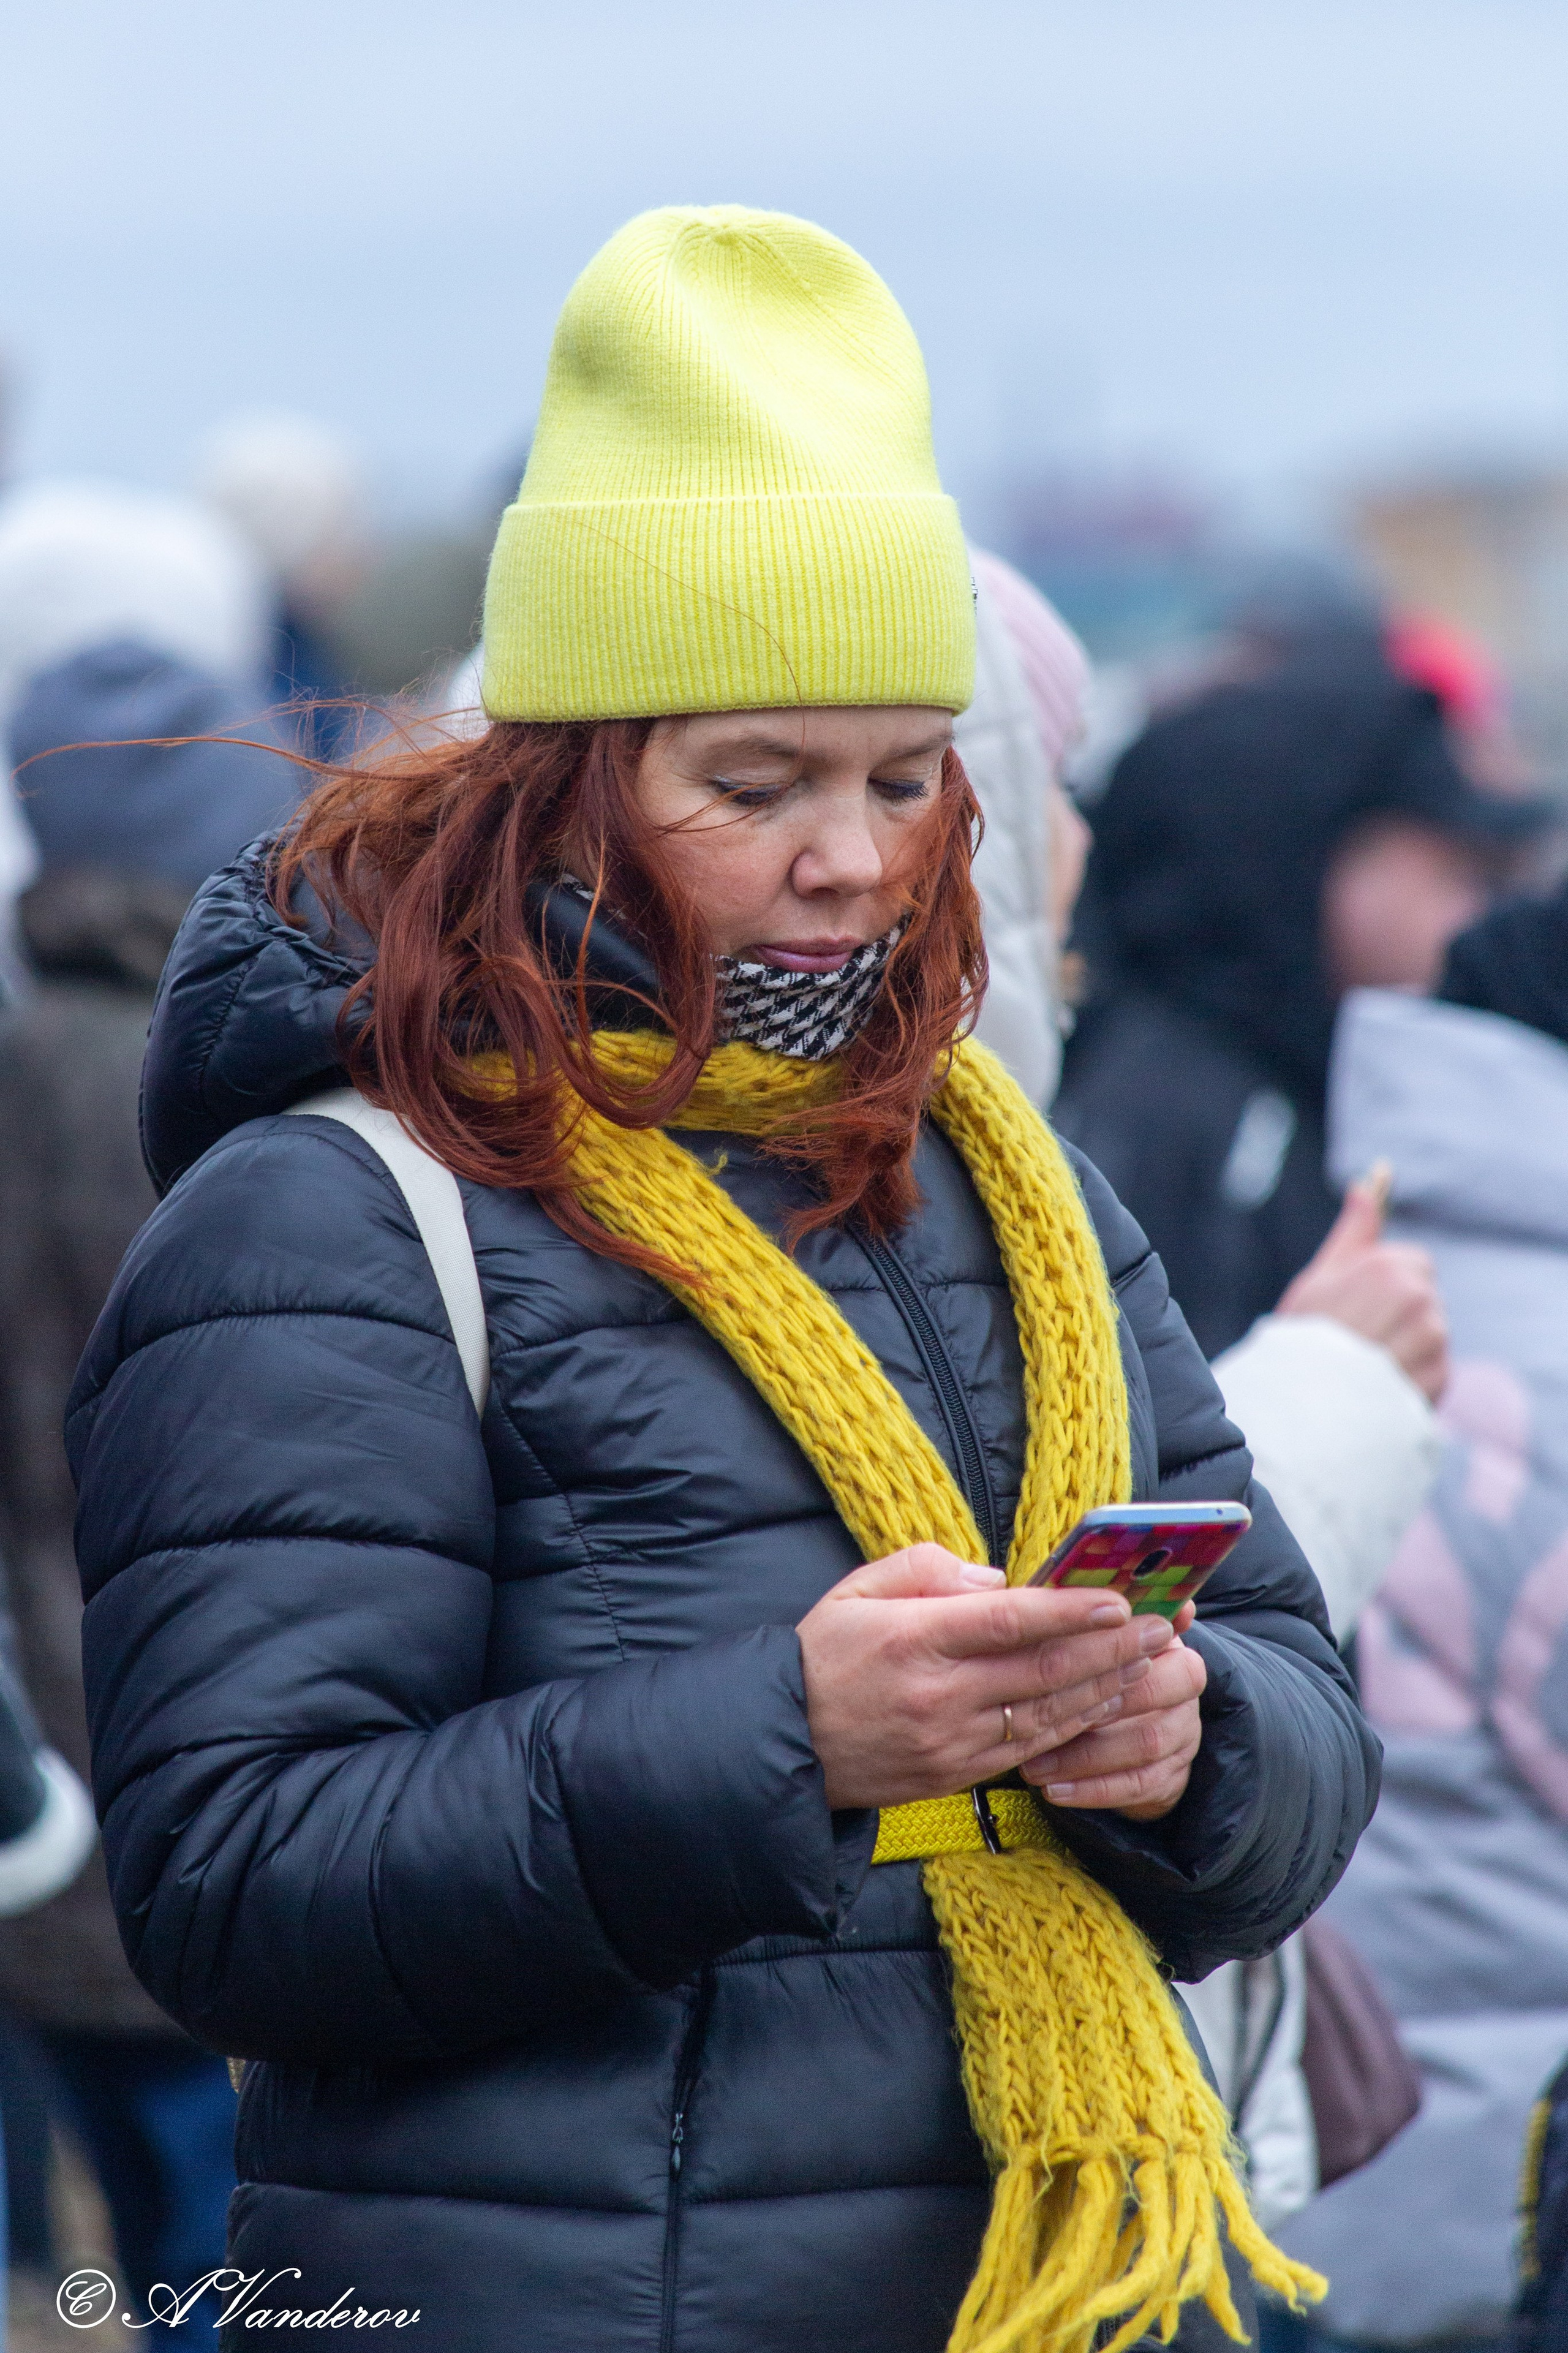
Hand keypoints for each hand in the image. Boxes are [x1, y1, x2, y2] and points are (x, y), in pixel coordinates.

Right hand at [796, 1544, 1184, 1813]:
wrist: (782, 1744)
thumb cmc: (821, 1655)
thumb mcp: (856, 1590)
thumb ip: (926, 1569)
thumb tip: (996, 1580)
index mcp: (913, 1639)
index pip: (1007, 1621)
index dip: (1068, 1610)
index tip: (1117, 1598)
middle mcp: (938, 1695)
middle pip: (1043, 1669)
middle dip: (1111, 1647)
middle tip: (1162, 1626)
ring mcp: (950, 1743)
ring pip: (1047, 1714)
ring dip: (1105, 1686)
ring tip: (1149, 1661)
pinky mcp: (955, 1777)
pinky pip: (1028, 1749)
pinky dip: (1073, 1725)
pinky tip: (1103, 1703)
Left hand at [1017, 1602, 1206, 1819]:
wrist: (1130, 1731)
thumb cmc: (1093, 1669)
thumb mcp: (1087, 1639)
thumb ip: (1074, 1615)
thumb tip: (1031, 1587)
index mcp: (1165, 1638)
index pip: (1157, 1630)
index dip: (1117, 1639)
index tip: (1068, 1647)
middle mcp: (1184, 1682)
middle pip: (1157, 1686)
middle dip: (1099, 1703)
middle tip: (1041, 1715)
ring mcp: (1183, 1731)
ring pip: (1145, 1742)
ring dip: (1084, 1756)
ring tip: (1033, 1765)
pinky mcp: (1173, 1775)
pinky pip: (1139, 1785)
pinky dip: (1094, 1790)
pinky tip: (1053, 1792)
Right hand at [1276, 1175, 1447, 1401]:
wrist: (1300, 1412)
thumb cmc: (1301, 1341)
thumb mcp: (1319, 1279)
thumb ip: (1353, 1232)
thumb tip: (1365, 1184)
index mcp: (1388, 1268)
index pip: (1413, 1264)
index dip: (1384, 1286)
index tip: (1357, 1307)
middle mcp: (1419, 1299)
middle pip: (1425, 1299)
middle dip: (1401, 1316)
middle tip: (1358, 1341)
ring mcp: (1434, 1340)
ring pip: (1432, 1334)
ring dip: (1408, 1348)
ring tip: (1367, 1368)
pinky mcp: (1441, 1377)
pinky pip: (1437, 1370)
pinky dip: (1414, 1379)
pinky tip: (1381, 1389)